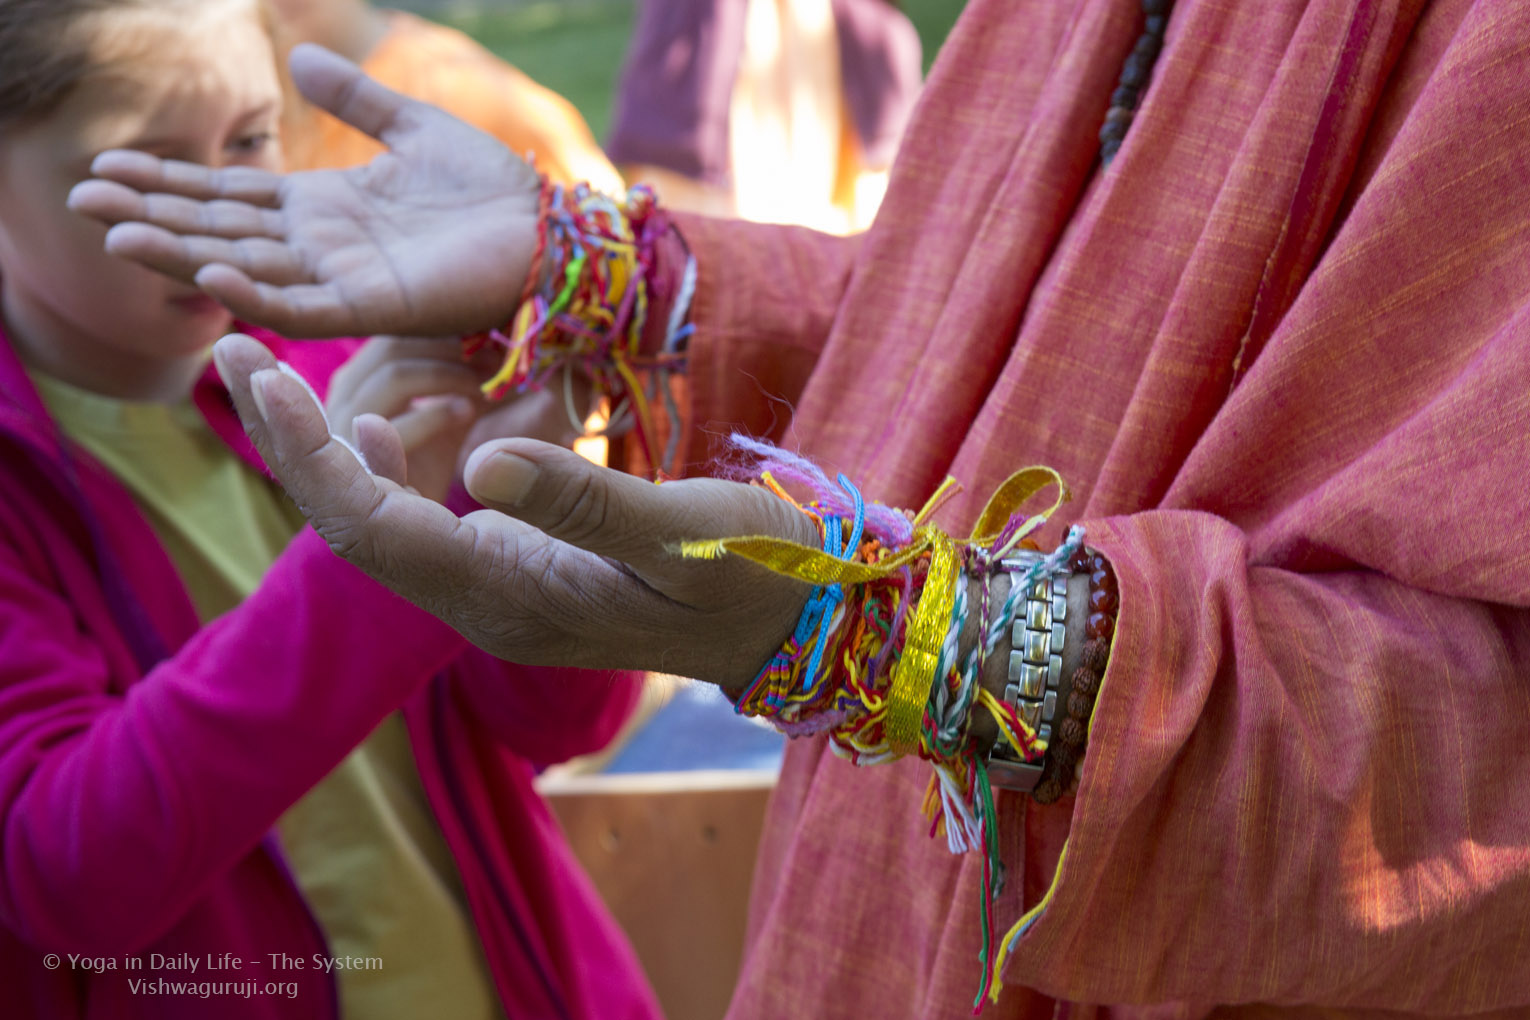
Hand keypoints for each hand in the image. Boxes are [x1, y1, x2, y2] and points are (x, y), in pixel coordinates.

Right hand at [66, 44, 539, 338]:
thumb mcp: (412, 128)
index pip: (230, 197)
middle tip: (84, 198)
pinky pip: (303, 305)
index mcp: (325, 209)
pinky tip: (210, 271)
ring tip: (117, 234)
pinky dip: (256, 292)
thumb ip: (355, 101)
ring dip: (182, 252)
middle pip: (220, 230)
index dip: (171, 184)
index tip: (108, 167)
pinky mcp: (375, 307)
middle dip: (154, 215)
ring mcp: (344, 280)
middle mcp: (322, 248)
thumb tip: (295, 61)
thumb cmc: (490, 188)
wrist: (550, 230)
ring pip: (245, 268)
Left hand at [212, 334, 815, 686]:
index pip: (381, 531)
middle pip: (355, 531)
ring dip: (323, 454)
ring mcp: (497, 590)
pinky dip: (380, 467)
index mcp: (518, 600)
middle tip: (234, 356)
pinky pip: (419, 521)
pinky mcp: (513, 569)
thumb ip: (588, 505)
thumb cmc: (758, 575)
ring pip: (379, 526)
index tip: (268, 375)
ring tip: (271, 375)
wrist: (792, 624)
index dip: (316, 455)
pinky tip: (368, 421)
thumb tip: (486, 462)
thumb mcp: (689, 535)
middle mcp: (487, 603)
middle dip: (292, 446)